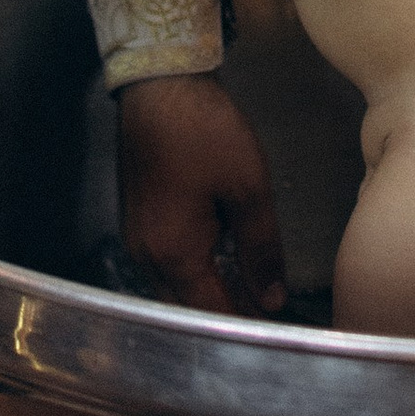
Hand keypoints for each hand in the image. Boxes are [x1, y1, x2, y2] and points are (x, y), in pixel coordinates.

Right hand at [118, 76, 288, 315]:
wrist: (160, 85)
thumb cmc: (203, 131)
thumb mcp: (247, 188)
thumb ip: (261, 249)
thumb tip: (271, 298)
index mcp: (172, 254)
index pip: (210, 312)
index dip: (244, 325)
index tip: (276, 330)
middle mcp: (146, 256)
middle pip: (188, 306)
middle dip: (227, 313)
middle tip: (269, 312)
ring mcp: (138, 239)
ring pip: (176, 287)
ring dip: (210, 293)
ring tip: (253, 292)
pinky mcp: (139, 221)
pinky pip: (168, 264)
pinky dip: (196, 271)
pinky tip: (224, 263)